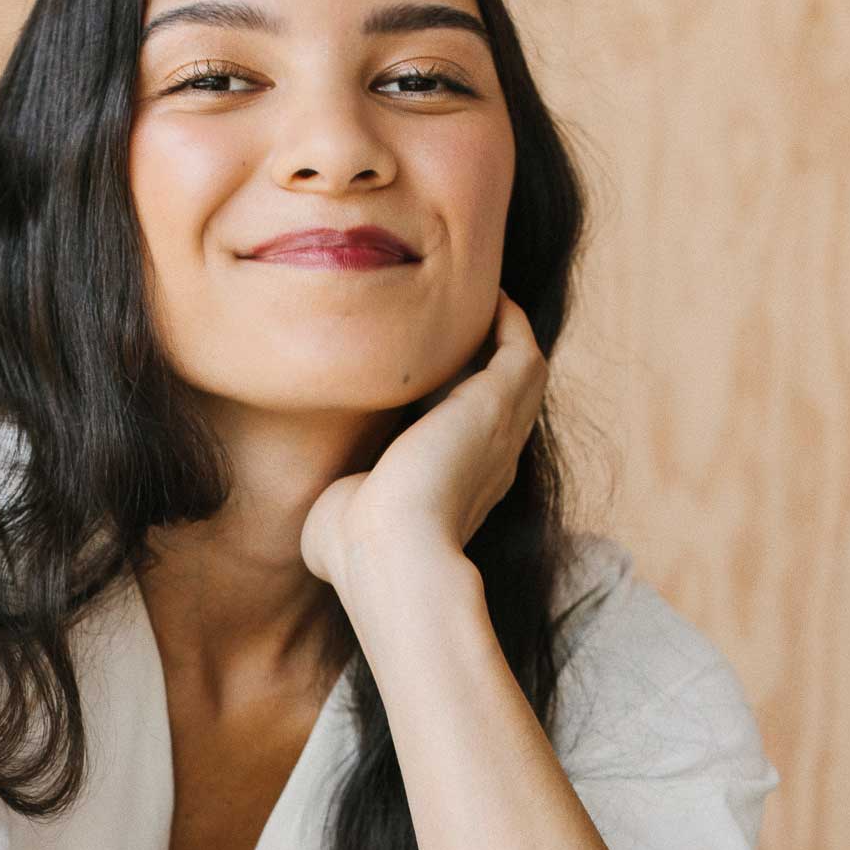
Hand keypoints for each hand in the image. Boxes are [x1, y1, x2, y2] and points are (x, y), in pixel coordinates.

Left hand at [300, 287, 548, 589]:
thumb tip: (329, 511)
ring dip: (500, 332)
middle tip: (456, 318)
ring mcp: (500, 432)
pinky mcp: (498, 403)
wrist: (387, 551)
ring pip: (520, 368)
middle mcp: (489, 460)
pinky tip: (483, 295)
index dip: (451, 399)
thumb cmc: (354, 553)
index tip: (424, 371)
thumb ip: (340, 510)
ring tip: (473, 299)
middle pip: (500, 395)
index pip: (464, 434)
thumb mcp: (340, 527)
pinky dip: (506, 320)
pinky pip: (519, 347)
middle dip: (483, 355)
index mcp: (457, 491)